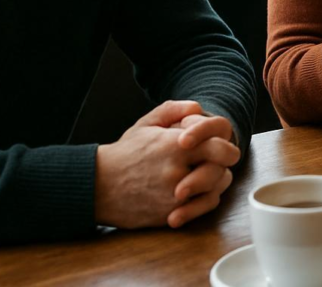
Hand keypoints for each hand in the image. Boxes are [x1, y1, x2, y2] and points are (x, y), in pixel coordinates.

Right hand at [94, 101, 240, 229]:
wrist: (98, 186)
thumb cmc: (125, 153)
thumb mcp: (146, 124)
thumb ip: (174, 109)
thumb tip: (198, 108)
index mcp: (175, 145)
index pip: (220, 144)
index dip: (224, 143)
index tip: (220, 144)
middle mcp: (177, 170)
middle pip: (222, 167)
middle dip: (224, 161)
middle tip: (218, 160)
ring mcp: (174, 195)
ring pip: (216, 188)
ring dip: (216, 180)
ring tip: (204, 174)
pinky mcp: (170, 213)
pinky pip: (203, 206)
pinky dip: (204, 199)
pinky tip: (195, 191)